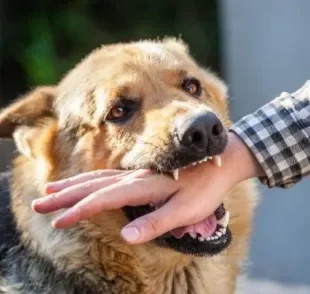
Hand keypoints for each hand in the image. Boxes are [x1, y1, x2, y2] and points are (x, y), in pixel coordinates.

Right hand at [32, 132, 262, 243]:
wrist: (220, 161)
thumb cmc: (205, 188)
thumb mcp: (185, 210)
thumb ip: (156, 222)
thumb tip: (127, 236)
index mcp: (144, 187)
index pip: (104, 199)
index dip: (80, 210)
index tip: (60, 221)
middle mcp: (135, 178)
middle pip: (93, 185)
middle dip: (65, 195)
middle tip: (41, 202)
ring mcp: (136, 174)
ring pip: (97, 177)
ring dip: (73, 184)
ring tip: (52, 189)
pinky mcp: (140, 174)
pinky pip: (108, 175)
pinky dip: (90, 179)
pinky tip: (84, 182)